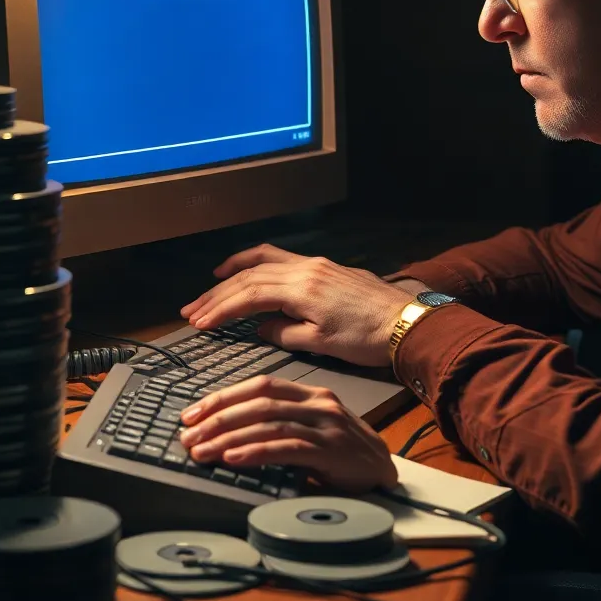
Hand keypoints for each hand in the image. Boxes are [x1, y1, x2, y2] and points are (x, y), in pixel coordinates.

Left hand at [178, 374, 398, 491]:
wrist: (384, 471)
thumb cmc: (343, 453)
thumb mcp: (311, 429)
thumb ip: (280, 425)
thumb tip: (230, 435)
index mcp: (309, 393)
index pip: (260, 385)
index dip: (223, 397)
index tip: (193, 413)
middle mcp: (317, 402)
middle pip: (259, 401)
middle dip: (218, 417)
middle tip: (188, 435)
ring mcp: (325, 425)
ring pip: (269, 423)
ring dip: (230, 437)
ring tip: (202, 451)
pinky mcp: (330, 449)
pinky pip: (286, 447)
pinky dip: (256, 452)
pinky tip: (234, 459)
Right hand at [180, 244, 413, 367]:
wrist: (406, 322)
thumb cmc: (367, 338)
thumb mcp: (321, 343)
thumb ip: (285, 333)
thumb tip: (261, 327)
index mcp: (302, 288)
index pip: (249, 295)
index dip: (221, 308)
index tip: (199, 322)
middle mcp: (305, 268)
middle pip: (251, 275)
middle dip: (219, 292)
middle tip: (193, 309)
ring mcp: (316, 263)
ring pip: (265, 260)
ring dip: (236, 272)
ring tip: (212, 281)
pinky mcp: (326, 266)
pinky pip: (283, 257)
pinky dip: (260, 262)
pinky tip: (252, 269)